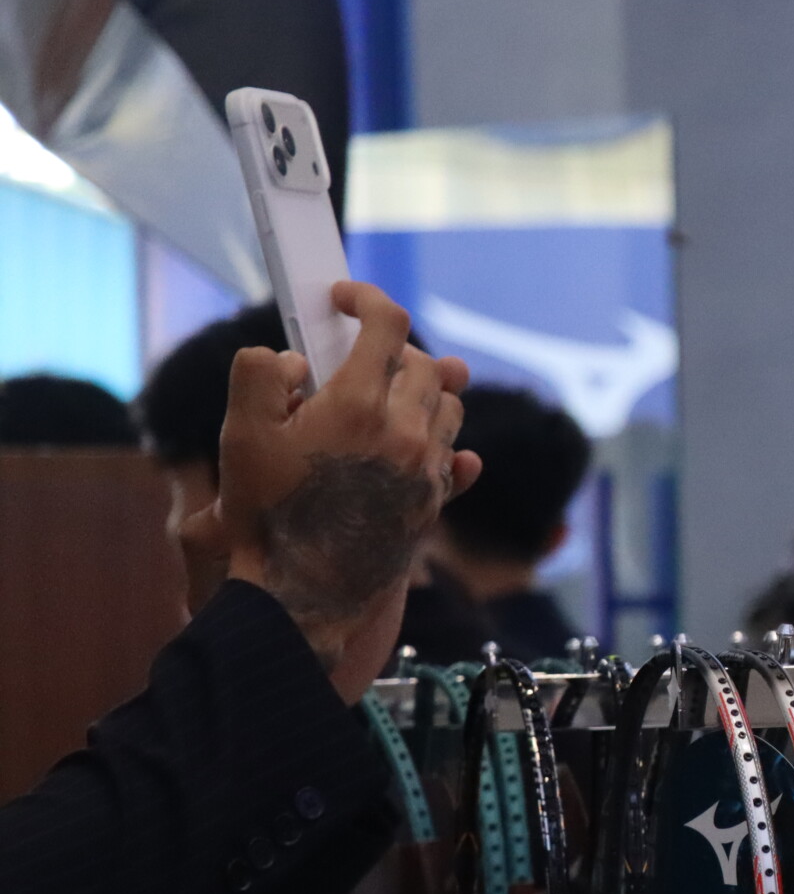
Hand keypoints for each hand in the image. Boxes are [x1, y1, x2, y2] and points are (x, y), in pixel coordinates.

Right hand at [208, 282, 478, 700]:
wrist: (304, 594)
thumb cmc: (268, 516)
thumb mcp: (239, 436)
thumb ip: (260, 377)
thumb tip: (297, 361)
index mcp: (358, 405)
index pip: (386, 325)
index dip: (366, 298)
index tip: (344, 298)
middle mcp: (405, 433)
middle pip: (422, 364)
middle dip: (391, 348)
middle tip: (358, 354)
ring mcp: (426, 470)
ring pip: (447, 407)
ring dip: (422, 390)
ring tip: (385, 394)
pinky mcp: (434, 503)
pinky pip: (455, 456)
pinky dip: (440, 438)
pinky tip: (423, 441)